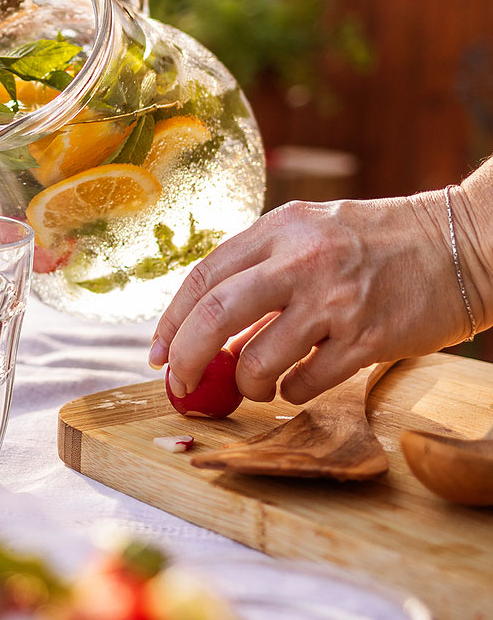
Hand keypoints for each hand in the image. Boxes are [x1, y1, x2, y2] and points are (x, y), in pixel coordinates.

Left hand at [148, 194, 478, 404]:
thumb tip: (209, 331)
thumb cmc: (378, 242)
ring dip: (247, 383)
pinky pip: (305, 382)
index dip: (170, 321)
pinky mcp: (369, 338)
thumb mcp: (312, 233)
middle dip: (188, 359)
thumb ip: (261, 271)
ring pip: (257, 359)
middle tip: (181, 384)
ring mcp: (336, 300)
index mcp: (279, 228)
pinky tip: (297, 383)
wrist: (466, 241)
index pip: (202, 277)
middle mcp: (302, 260)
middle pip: (215, 315)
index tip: (158, 354)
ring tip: (257, 383)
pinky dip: (290, 391)